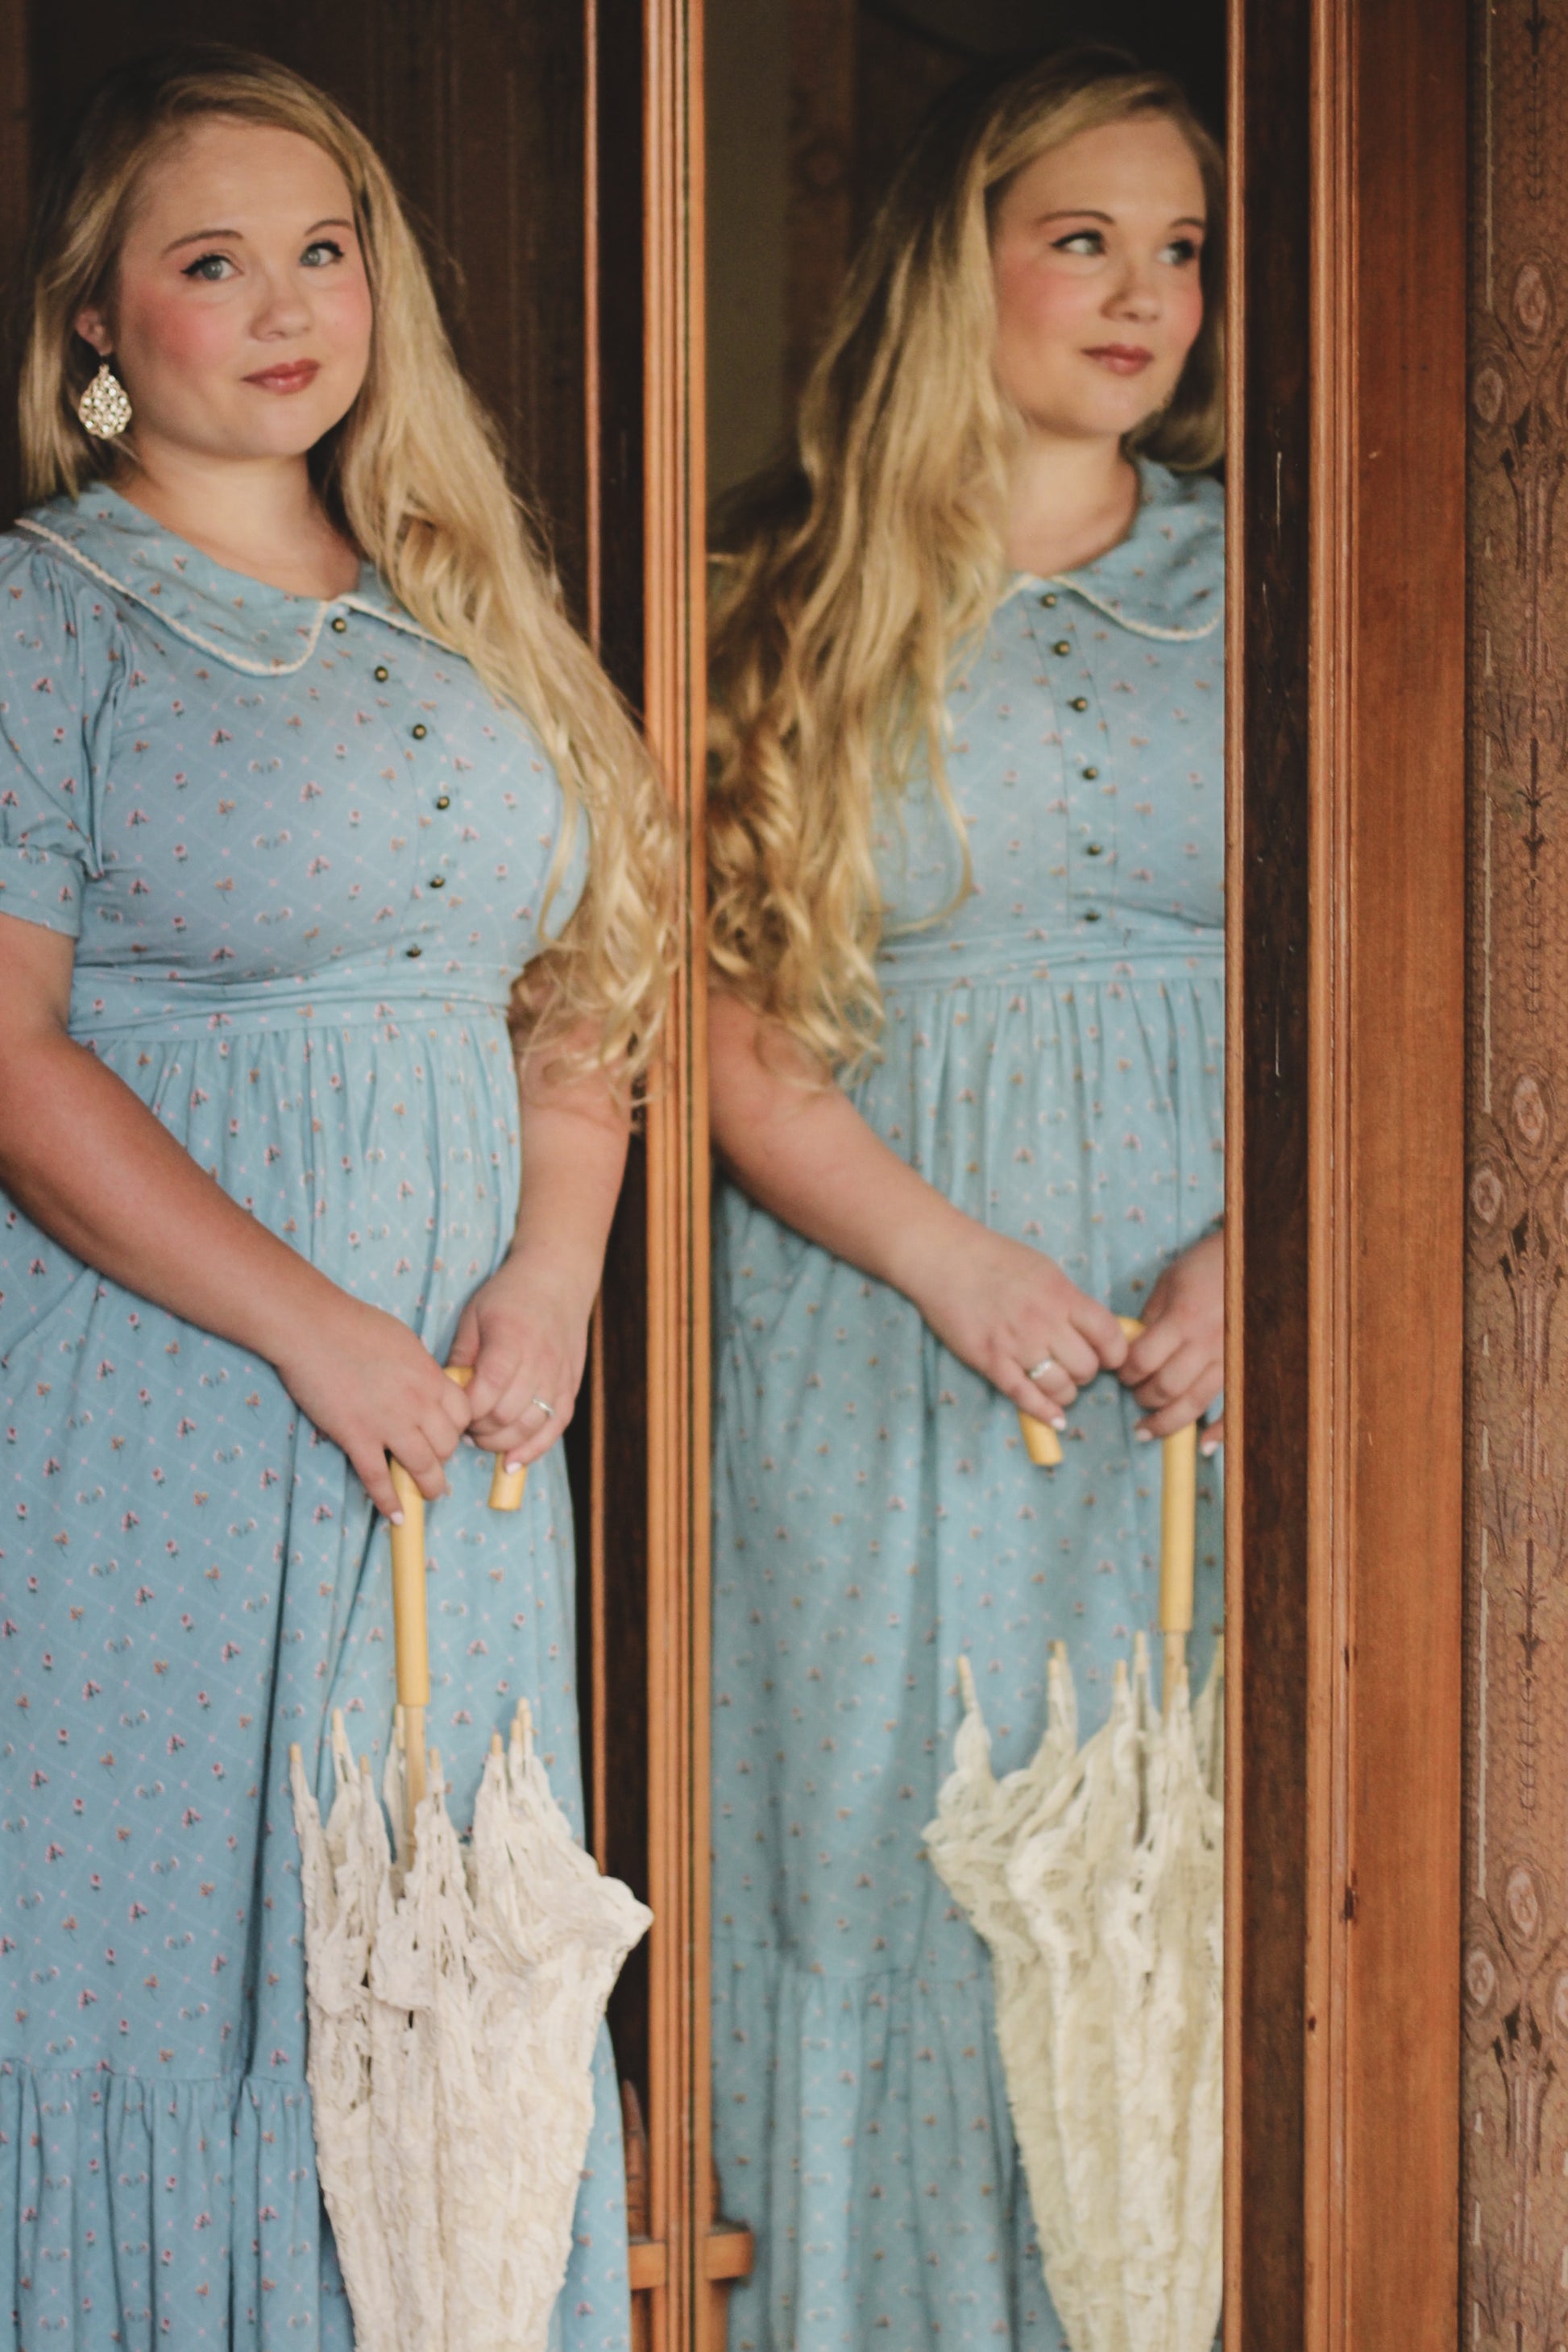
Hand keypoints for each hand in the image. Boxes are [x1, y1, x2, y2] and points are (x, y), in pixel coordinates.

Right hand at [272, 1294, 471, 1517]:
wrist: (312, 1328)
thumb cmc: (354, 1324)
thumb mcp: (403, 1340)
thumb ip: (419, 1367)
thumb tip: (425, 1382)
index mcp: (430, 1377)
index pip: (463, 1415)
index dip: (459, 1428)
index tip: (449, 1434)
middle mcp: (417, 1404)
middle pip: (447, 1445)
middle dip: (443, 1457)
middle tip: (434, 1461)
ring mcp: (388, 1424)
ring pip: (423, 1468)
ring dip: (429, 1487)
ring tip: (427, 1496)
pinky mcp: (356, 1438)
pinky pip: (379, 1479)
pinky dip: (389, 1502)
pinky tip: (396, 1515)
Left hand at [447, 1245, 596, 1473]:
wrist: (558, 1279)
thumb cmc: (509, 1294)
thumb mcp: (474, 1314)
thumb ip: (461, 1354)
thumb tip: (445, 1394)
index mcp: (511, 1342)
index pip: (486, 1392)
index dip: (465, 1411)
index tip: (452, 1410)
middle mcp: (539, 1362)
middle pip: (506, 1415)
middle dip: (478, 1429)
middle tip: (462, 1426)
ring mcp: (558, 1377)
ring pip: (530, 1427)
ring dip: (500, 1441)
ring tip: (481, 1437)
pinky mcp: (570, 1386)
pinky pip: (555, 1427)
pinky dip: (534, 1449)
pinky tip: (512, 1461)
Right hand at [905, 1214, 1126, 1423]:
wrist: (944, 1258)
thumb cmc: (995, 1258)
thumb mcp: (1045, 1271)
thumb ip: (1069, 1300)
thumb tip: (1094, 1329)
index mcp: (1062, 1296)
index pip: (1108, 1335)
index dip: (1116, 1353)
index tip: (1110, 1358)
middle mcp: (1044, 1322)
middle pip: (1086, 1367)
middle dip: (1086, 1373)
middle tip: (1075, 1367)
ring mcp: (1016, 1344)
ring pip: (1060, 1387)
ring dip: (1066, 1392)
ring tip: (1060, 1387)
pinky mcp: (990, 1361)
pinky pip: (1024, 1396)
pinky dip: (1044, 1411)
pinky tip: (1055, 1418)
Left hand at [1120, 1228, 1223, 1445]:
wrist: (1254, 1261)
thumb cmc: (1207, 1266)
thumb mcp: (1169, 1282)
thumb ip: (1149, 1318)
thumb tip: (1130, 1349)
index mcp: (1183, 1319)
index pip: (1142, 1360)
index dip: (1124, 1372)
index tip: (1119, 1371)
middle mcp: (1206, 1344)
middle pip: (1165, 1387)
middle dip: (1141, 1396)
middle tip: (1133, 1393)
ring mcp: (1228, 1358)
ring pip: (1194, 1403)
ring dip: (1166, 1421)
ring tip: (1147, 1428)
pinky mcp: (1242, 1367)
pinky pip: (1231, 1407)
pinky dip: (1218, 1431)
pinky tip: (1202, 1445)